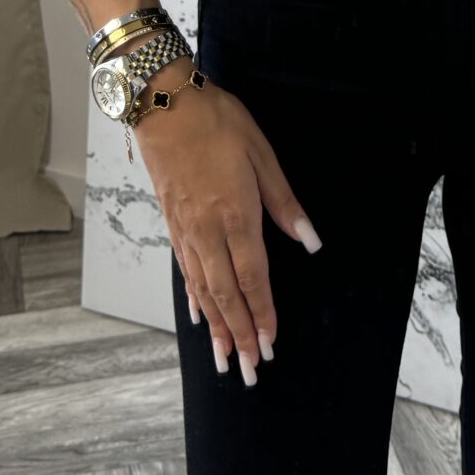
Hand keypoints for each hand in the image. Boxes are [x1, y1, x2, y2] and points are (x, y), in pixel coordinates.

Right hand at [135, 67, 321, 384]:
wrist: (163, 103)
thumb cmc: (216, 122)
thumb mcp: (261, 155)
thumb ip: (284, 202)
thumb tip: (311, 240)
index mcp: (235, 215)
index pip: (252, 278)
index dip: (263, 314)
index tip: (270, 344)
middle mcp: (207, 231)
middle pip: (225, 295)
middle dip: (239, 336)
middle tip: (247, 371)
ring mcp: (185, 230)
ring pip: (202, 290)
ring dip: (215, 328)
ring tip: (223, 358)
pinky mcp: (172, 223)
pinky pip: (185, 271)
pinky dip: (194, 299)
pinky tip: (199, 317)